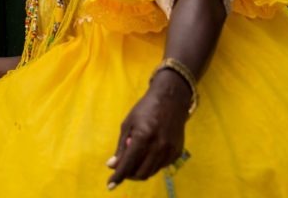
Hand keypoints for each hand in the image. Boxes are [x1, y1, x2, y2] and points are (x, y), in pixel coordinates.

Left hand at [106, 70, 191, 187]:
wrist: (170, 101)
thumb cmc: (145, 110)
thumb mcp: (128, 124)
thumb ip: (121, 147)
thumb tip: (112, 165)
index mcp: (143, 137)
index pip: (128, 164)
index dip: (118, 177)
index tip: (110, 186)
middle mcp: (158, 146)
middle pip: (141, 173)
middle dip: (129, 175)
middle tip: (122, 169)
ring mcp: (170, 150)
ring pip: (151, 172)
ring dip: (140, 170)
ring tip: (134, 158)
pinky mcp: (177, 152)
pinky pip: (161, 166)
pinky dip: (151, 164)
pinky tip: (148, 153)